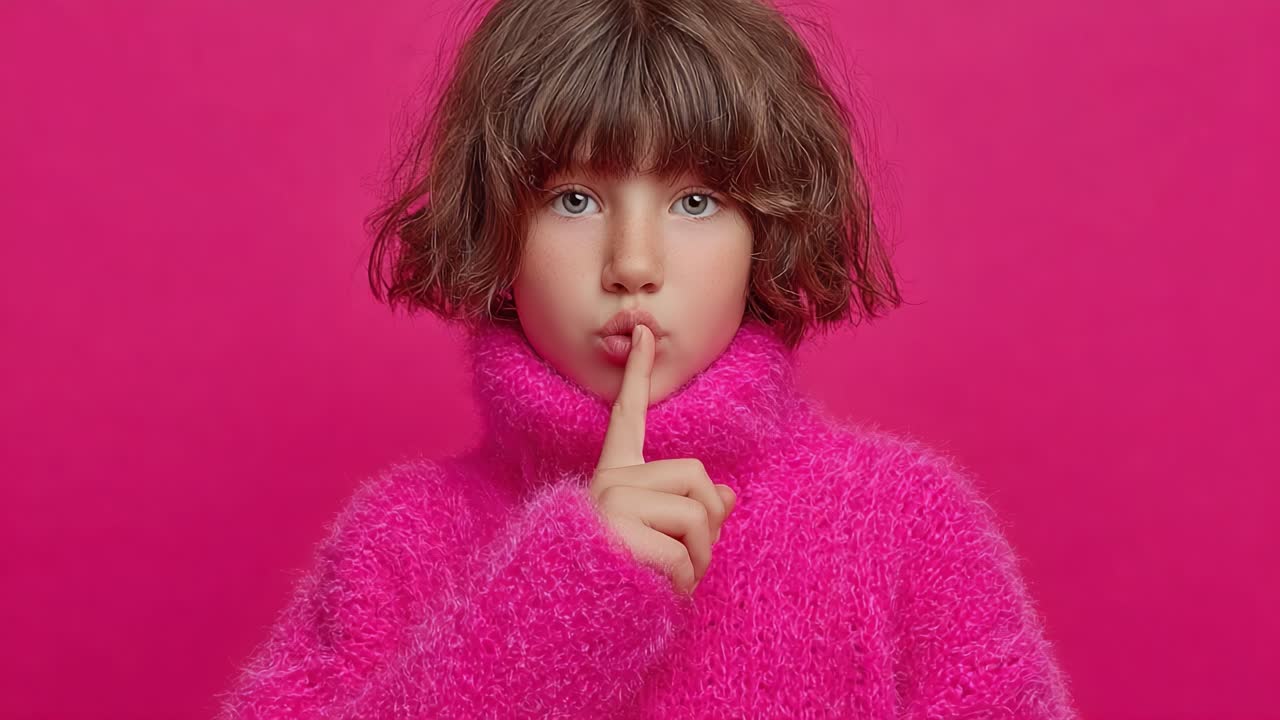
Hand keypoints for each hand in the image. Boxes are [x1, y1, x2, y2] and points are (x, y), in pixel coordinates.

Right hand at [587, 323, 737, 594]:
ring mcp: (611, 503)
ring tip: (673, 580)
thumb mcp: (660, 542)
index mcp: (613, 478)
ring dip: (700, 559)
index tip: (644, 331)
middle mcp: (608, 482)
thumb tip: (728, 495)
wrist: (569, 621)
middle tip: (688, 560)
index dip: (636, 374)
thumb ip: (691, 513)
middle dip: (709, 525)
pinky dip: (685, 583)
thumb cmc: (619, 582)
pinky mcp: (618, 530)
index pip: (627, 419)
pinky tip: (660, 593)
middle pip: (696, 477)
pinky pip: (684, 554)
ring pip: (698, 515)